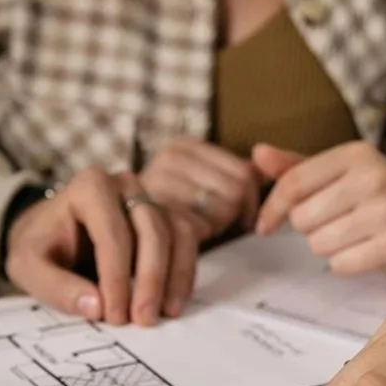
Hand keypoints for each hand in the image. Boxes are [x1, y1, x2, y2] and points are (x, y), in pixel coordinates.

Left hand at [5, 168, 198, 325]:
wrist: (53, 234)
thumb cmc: (42, 247)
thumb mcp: (29, 267)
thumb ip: (55, 286)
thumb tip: (95, 307)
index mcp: (90, 187)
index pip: (112, 233)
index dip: (117, 277)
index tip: (115, 316)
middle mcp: (125, 185)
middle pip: (151, 230)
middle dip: (150, 279)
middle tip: (142, 320)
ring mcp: (150, 198)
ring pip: (176, 234)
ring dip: (173, 278)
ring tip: (162, 315)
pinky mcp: (166, 216)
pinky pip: (187, 241)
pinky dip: (183, 274)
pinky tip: (172, 304)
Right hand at [139, 137, 259, 242]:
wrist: (114, 233)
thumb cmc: (167, 215)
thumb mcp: (202, 185)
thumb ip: (235, 174)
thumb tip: (270, 162)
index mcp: (183, 146)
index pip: (245, 172)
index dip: (252, 202)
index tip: (242, 219)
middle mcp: (168, 157)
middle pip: (237, 191)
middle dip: (234, 217)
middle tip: (216, 227)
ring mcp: (157, 183)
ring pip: (222, 211)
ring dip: (216, 229)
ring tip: (197, 229)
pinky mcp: (150, 212)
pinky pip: (199, 230)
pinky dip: (199, 239)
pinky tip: (183, 240)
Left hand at [253, 142, 385, 278]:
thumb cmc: (367, 197)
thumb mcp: (334, 175)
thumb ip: (294, 168)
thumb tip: (257, 154)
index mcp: (355, 154)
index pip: (293, 183)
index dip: (272, 208)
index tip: (264, 226)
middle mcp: (374, 177)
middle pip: (303, 217)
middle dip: (308, 227)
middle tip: (331, 223)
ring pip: (319, 243)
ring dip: (325, 246)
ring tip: (348, 236)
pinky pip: (340, 264)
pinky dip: (344, 263)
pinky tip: (360, 251)